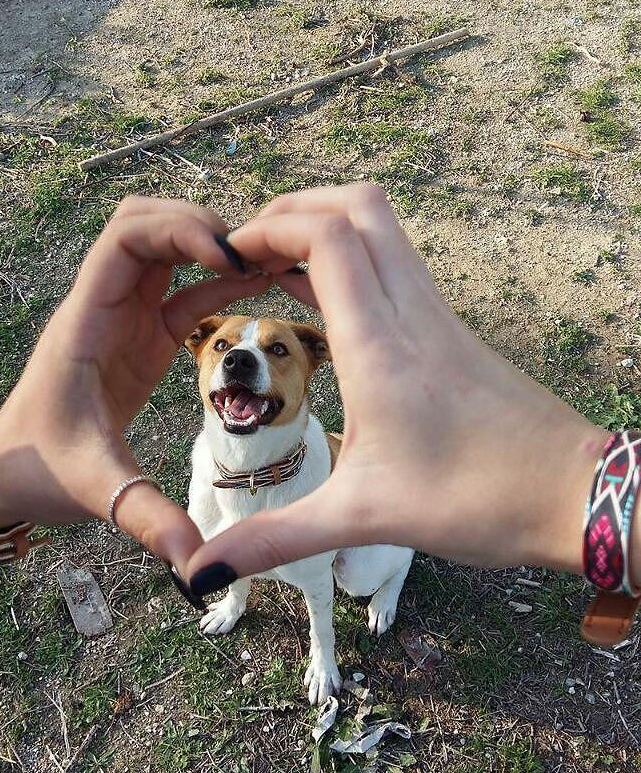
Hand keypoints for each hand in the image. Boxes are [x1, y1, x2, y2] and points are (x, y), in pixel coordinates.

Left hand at [0, 197, 268, 573]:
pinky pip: (183, 294)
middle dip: (199, 226)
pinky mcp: (141, 338)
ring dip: (211, 248)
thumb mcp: (95, 487)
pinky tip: (254, 289)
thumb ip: (147, 517)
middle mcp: (104, 306)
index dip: (179, 231)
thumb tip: (196, 565)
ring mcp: (124, 318)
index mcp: (86, 321)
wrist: (6, 472)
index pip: (125, 238)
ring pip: (166, 251)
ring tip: (265, 263)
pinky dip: (217, 284)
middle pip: (147, 226)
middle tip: (251, 256)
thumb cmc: (37, 468)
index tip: (227, 257)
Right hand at [186, 184, 611, 590]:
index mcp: (381, 345)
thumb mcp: (364, 517)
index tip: (228, 257)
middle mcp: (411, 311)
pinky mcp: (450, 328)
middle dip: (294, 210)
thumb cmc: (478, 500)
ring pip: (381, 228)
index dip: (271, 228)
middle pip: (357, 206)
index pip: (328, 237)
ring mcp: (436, 314)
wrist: (573, 492)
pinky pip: (395, 266)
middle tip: (249, 251)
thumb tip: (205, 571)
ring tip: (275, 270)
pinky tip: (324, 303)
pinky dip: (351, 261)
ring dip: (325, 229)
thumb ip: (277, 537)